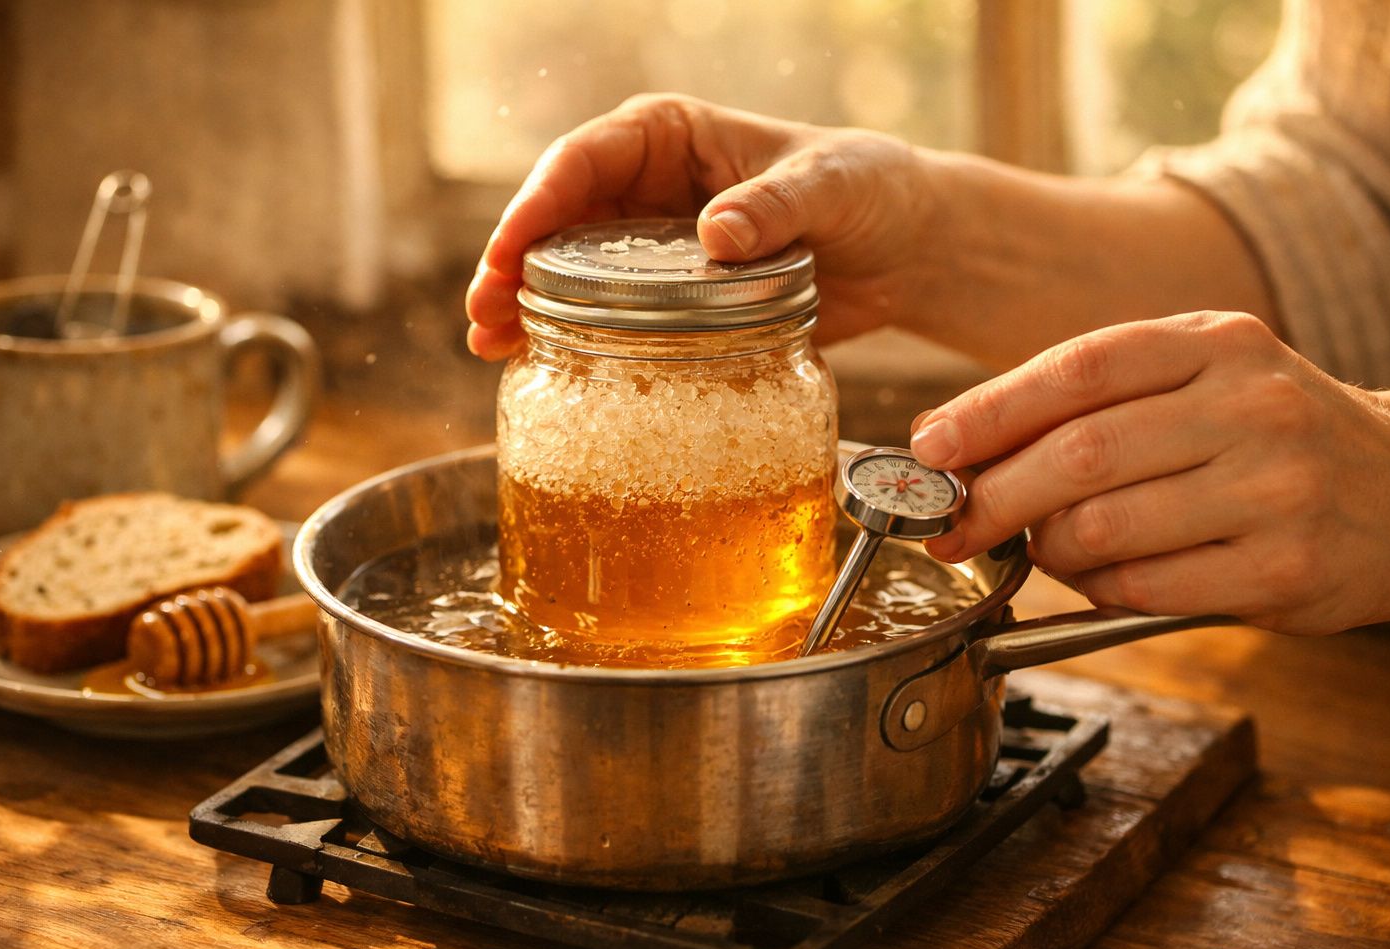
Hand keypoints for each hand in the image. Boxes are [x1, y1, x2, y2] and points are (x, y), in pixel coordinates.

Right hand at [465, 93, 939, 359]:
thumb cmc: (870, 189)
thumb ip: (778, 203)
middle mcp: (647, 190)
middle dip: (512, 265)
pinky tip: (541, 370)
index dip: (536, 205)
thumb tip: (716, 233)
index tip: (509, 253)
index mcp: (670, 136)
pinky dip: (572, 342)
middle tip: (484, 316)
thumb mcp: (832, 182)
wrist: (905, 248)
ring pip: (569, 274)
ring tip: (492, 348)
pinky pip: (609, 319)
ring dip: (526, 309)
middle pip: (557, 222)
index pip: (584, 160)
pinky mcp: (671, 302)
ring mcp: (653, 249)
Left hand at [908, 311, 1389, 633]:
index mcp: (1215, 344)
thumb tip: (956, 441)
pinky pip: (1144, 588)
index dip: (988, 411)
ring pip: (1102, 530)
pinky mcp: (1282, 568)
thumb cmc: (1272, 433)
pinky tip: (1102, 579)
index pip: (1077, 368)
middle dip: (994, 498)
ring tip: (1049, 550)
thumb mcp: (1200, 378)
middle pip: (1079, 456)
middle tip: (955, 525)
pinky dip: (1099, 590)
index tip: (931, 448)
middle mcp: (1250, 406)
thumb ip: (1092, 399)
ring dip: (1048, 552)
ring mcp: (1273, 488)